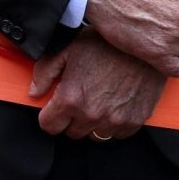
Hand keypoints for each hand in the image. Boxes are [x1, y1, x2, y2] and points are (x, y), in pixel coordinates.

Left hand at [33, 35, 167, 139]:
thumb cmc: (105, 43)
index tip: (55, 109)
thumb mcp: (68, 49)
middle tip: (78, 100)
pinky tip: (114, 106)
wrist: (144, 44)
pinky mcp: (135, 121)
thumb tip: (34, 92)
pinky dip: (114, 125)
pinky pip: (117, 135)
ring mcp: (115, 120)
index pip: (49, 127)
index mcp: (71, 99)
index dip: (50, 117)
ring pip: (94, 136)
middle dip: (71, 120)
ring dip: (92, 124)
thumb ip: (45, 72)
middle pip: (72, 133)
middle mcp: (92, 115)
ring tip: (97, 102)